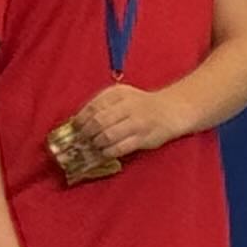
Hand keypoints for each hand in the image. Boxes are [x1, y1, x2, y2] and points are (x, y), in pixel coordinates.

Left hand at [61, 83, 183, 166]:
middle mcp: (128, 106)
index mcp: (119, 93)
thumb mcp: (122, 97)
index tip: (74, 129)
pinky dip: (108, 152)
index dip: (80, 120)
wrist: (171, 109)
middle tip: (81, 141)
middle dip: (86, 134)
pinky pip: (120, 147)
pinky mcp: (144, 138)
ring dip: (96, 144)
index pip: (93, 107)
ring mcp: (137, 122)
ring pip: (107, 135)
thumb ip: (102, 106)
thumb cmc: (142, 104)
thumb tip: (77, 123)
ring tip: (93, 147)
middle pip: (98, 122)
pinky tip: (104, 153)